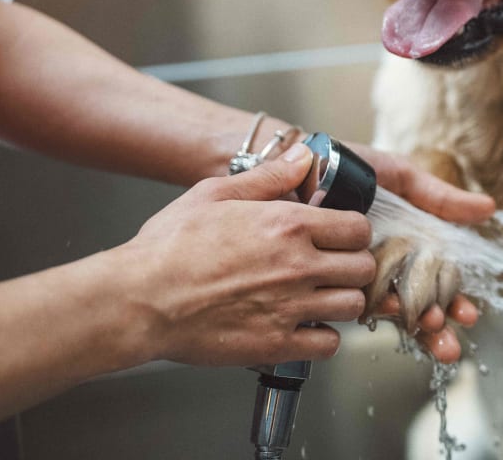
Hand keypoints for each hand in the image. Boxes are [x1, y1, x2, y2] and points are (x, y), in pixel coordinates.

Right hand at [121, 143, 374, 366]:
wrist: (138, 300)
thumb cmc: (169, 247)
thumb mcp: (215, 193)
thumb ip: (269, 176)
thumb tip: (304, 157)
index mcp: (288, 225)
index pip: (359, 228)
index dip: (354, 232)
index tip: (341, 237)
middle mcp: (297, 265)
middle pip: (363, 268)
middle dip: (353, 265)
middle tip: (334, 267)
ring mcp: (289, 307)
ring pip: (352, 305)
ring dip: (341, 300)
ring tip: (321, 295)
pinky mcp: (276, 344)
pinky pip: (329, 344)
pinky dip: (323, 337)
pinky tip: (305, 325)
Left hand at [346, 143, 494, 362]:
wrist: (304, 161)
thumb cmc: (349, 166)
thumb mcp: (400, 177)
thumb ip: (440, 197)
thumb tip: (489, 208)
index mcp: (404, 246)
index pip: (435, 283)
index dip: (453, 301)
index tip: (468, 313)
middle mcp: (383, 266)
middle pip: (417, 305)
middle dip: (437, 326)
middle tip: (450, 338)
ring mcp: (356, 275)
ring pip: (390, 310)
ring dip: (415, 328)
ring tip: (431, 330)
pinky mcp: (326, 279)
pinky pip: (354, 300)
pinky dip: (377, 313)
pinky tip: (394, 317)